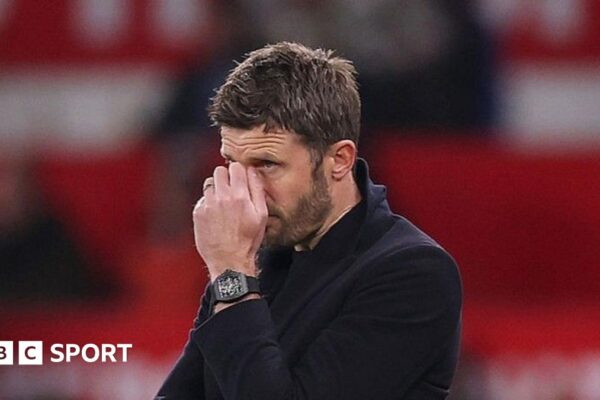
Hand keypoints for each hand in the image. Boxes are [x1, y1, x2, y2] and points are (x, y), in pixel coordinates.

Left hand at [192, 163, 267, 280]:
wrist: (229, 260)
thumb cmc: (247, 240)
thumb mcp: (261, 215)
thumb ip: (257, 190)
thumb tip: (252, 171)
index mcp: (240, 196)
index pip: (236, 167)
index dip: (239, 171)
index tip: (240, 178)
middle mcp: (222, 197)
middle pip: (219, 171)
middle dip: (226, 176)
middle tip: (231, 188)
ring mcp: (208, 205)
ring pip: (209, 183)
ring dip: (216, 188)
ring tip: (223, 202)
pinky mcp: (198, 213)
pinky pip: (202, 198)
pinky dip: (208, 202)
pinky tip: (216, 214)